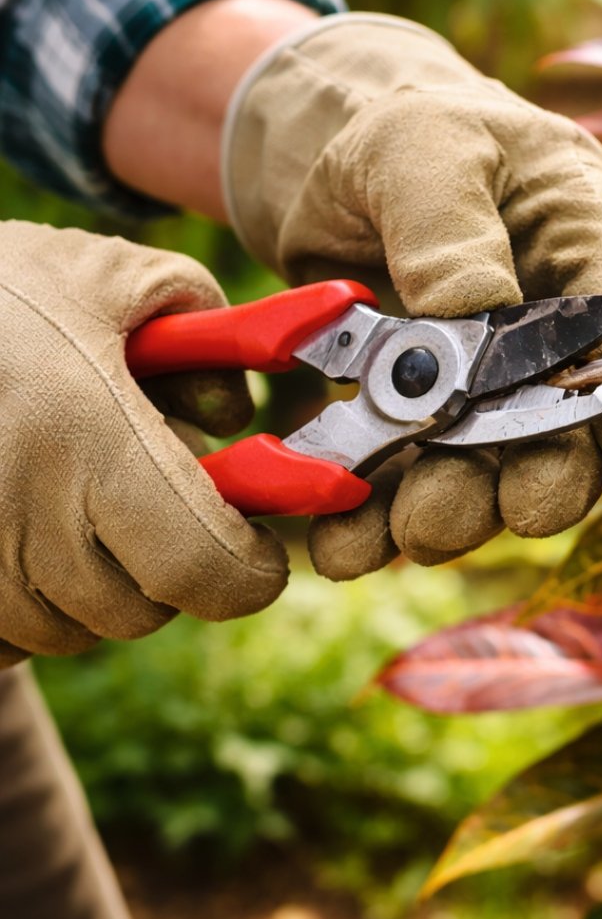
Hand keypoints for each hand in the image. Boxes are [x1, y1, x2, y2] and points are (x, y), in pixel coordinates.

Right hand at [0, 222, 287, 663]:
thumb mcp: (113, 276)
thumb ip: (208, 330)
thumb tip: (243, 408)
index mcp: (87, 440)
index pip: (202, 567)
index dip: (249, 572)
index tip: (258, 548)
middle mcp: (18, 517)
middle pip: (140, 610)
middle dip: (172, 566)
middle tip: (156, 503)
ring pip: (70, 630)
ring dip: (97, 584)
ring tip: (74, 499)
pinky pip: (1, 642)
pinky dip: (27, 601)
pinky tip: (19, 528)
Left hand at [224, 14, 601, 574]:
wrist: (330, 162)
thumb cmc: (405, 134)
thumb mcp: (423, 151)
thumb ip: (453, 233)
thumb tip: (480, 324)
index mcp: (586, 246)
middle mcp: (553, 330)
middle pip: (571, 427)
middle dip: (536, 480)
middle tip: (493, 511)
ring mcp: (489, 382)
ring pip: (493, 469)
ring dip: (454, 511)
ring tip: (398, 536)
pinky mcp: (424, 414)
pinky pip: (411, 478)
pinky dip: (375, 518)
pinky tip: (344, 544)